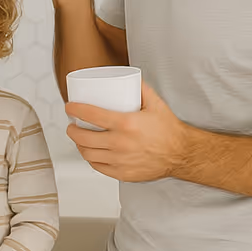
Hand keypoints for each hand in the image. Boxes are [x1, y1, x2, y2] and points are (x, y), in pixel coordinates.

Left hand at [66, 81, 189, 181]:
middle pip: (84, 137)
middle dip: (72, 130)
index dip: (75, 110)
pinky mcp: (123, 174)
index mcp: (126, 124)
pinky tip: (90, 153)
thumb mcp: (155, 103)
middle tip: (72, 125)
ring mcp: (121, 161)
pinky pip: (98, 167)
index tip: (70, 107)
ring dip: (79, 145)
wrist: (181, 153)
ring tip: (79, 139)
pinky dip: (91, 159)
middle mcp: (121, 144)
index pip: (91, 115)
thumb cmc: (169, 130)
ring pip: (88, 154)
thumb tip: (127, 76)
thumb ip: (140, 87)